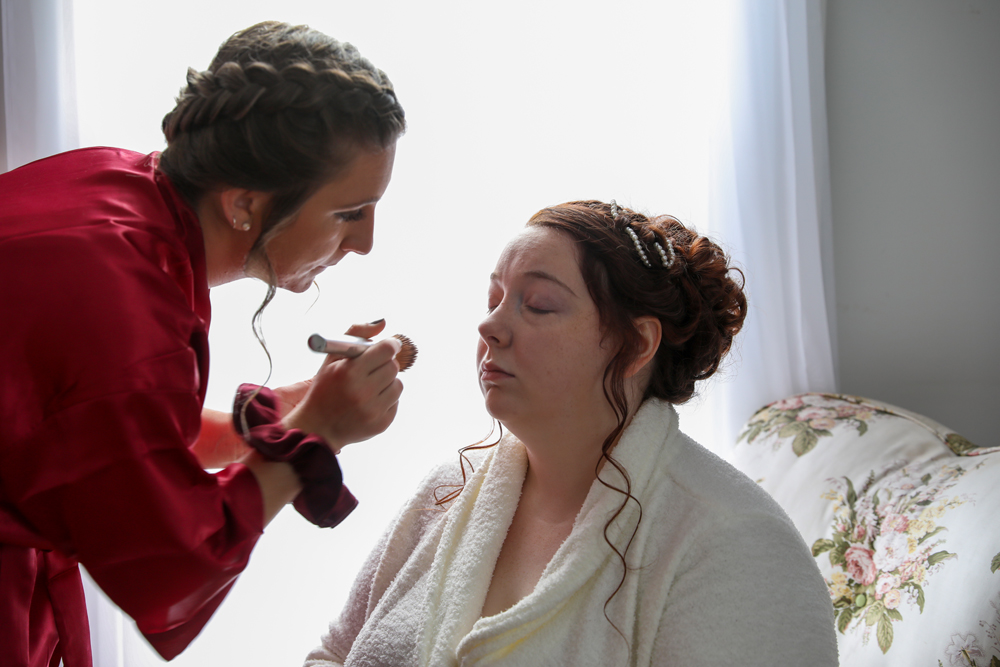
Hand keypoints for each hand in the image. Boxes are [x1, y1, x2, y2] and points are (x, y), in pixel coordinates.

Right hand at [273, 320, 387, 414]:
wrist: (317, 427)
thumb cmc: (325, 388)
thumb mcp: (332, 358)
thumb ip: (356, 334)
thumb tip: (383, 322)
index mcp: (349, 373)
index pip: (386, 350)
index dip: (390, 345)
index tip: (389, 345)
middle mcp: (362, 393)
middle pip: (393, 366)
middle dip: (385, 364)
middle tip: (373, 367)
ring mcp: (373, 411)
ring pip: (398, 384)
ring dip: (387, 382)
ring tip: (369, 386)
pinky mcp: (381, 424)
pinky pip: (396, 402)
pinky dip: (386, 398)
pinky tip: (369, 402)